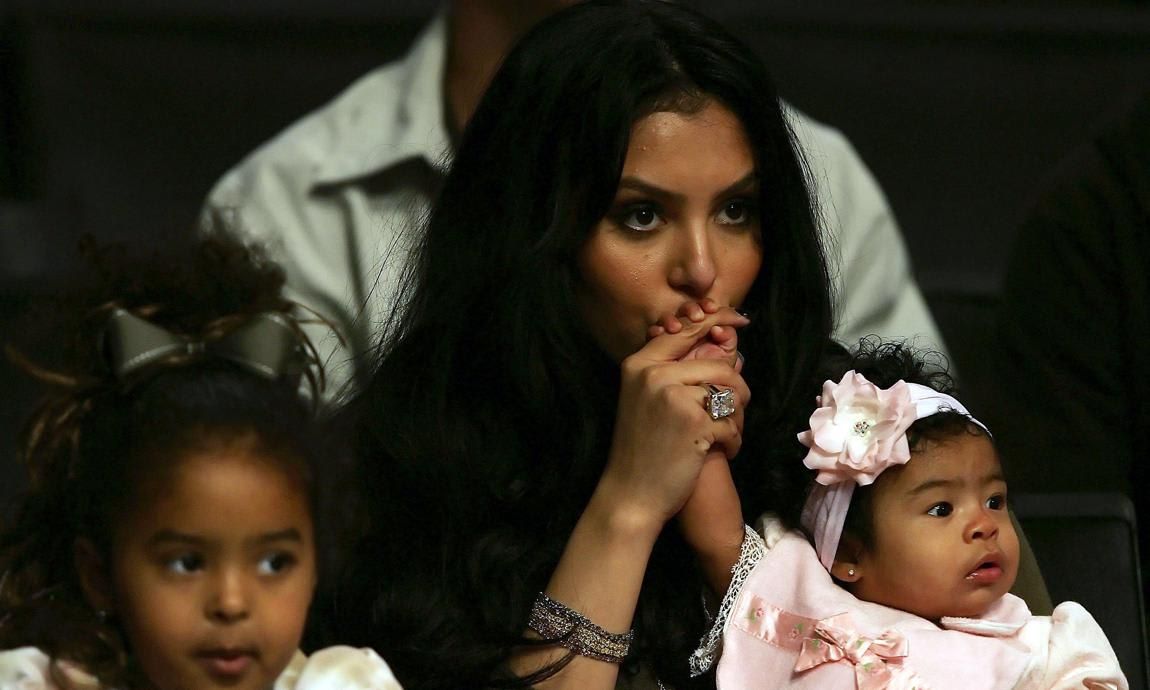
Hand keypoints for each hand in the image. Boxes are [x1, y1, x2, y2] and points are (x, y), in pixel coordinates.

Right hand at [650, 300, 748, 592]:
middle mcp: (654, 375)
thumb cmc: (641, 448)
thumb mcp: (643, 399)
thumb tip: (721, 346)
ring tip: (727, 434)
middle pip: (718, 366)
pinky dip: (733, 441)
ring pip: (730, 393)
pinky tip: (723, 452)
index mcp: (639, 364)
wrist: (630, 494)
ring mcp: (674, 397)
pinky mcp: (694, 423)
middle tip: (735, 412)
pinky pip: (732, 422)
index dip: (716, 321)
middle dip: (737, 391)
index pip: (685, 331)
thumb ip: (670, 371)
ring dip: (737, 417)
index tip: (739, 321)